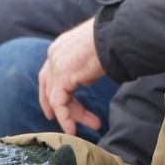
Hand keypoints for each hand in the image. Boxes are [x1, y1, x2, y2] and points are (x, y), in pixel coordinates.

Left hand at [37, 18, 104, 135]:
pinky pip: (59, 103)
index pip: (49, 73)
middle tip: (72, 125)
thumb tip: (86, 79)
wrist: (115, 34)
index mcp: (60, 46)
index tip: (57, 110)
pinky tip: (73, 129)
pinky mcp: (62, 76)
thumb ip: (85, 65)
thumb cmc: (113, 39)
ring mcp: (56, 64)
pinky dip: (65, 117)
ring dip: (71, 116)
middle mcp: (54, 54)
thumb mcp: (94, 51)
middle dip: (62, 108)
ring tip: (89, 127)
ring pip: (55, 98)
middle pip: (50, 87)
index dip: (51, 93)